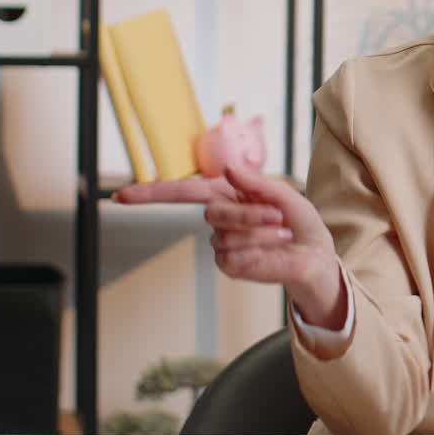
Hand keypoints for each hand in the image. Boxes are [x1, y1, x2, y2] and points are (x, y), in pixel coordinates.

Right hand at [113, 167, 345, 326]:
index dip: (151, 193)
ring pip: (225, 237)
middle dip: (248, 215)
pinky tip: (273, 252)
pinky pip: (233, 257)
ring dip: (259, 234)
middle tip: (277, 218)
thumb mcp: (288, 196)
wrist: (314, 257)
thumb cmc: (301, 223)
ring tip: (282, 235)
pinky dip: (258, 252)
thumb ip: (258, 182)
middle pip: (212, 213)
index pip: (183, 192)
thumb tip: (228, 169)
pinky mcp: (230, 265)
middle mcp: (220, 217)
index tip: (119, 196)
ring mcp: (222, 243)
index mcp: (229, 194)